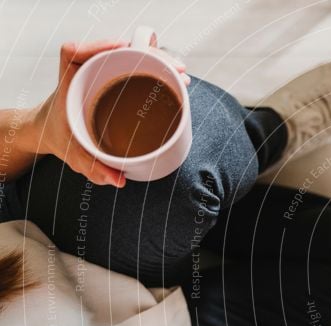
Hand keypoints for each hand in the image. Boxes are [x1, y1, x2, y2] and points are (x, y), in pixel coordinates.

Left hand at [23, 38, 189, 186]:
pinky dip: (156, 70)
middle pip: (115, 51)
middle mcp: (87, 72)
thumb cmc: (62, 139)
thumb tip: (119, 180)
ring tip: (182, 75)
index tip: (124, 48)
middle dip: (149, 54)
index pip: (74, 53)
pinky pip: (136, 68)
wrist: (54, 133)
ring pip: (131, 57)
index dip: (96, 46)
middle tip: (175, 69)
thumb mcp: (75, 156)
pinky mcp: (116, 79)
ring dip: (159, 61)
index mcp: (69, 83)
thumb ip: (93, 169)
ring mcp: (103, 73)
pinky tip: (175, 79)